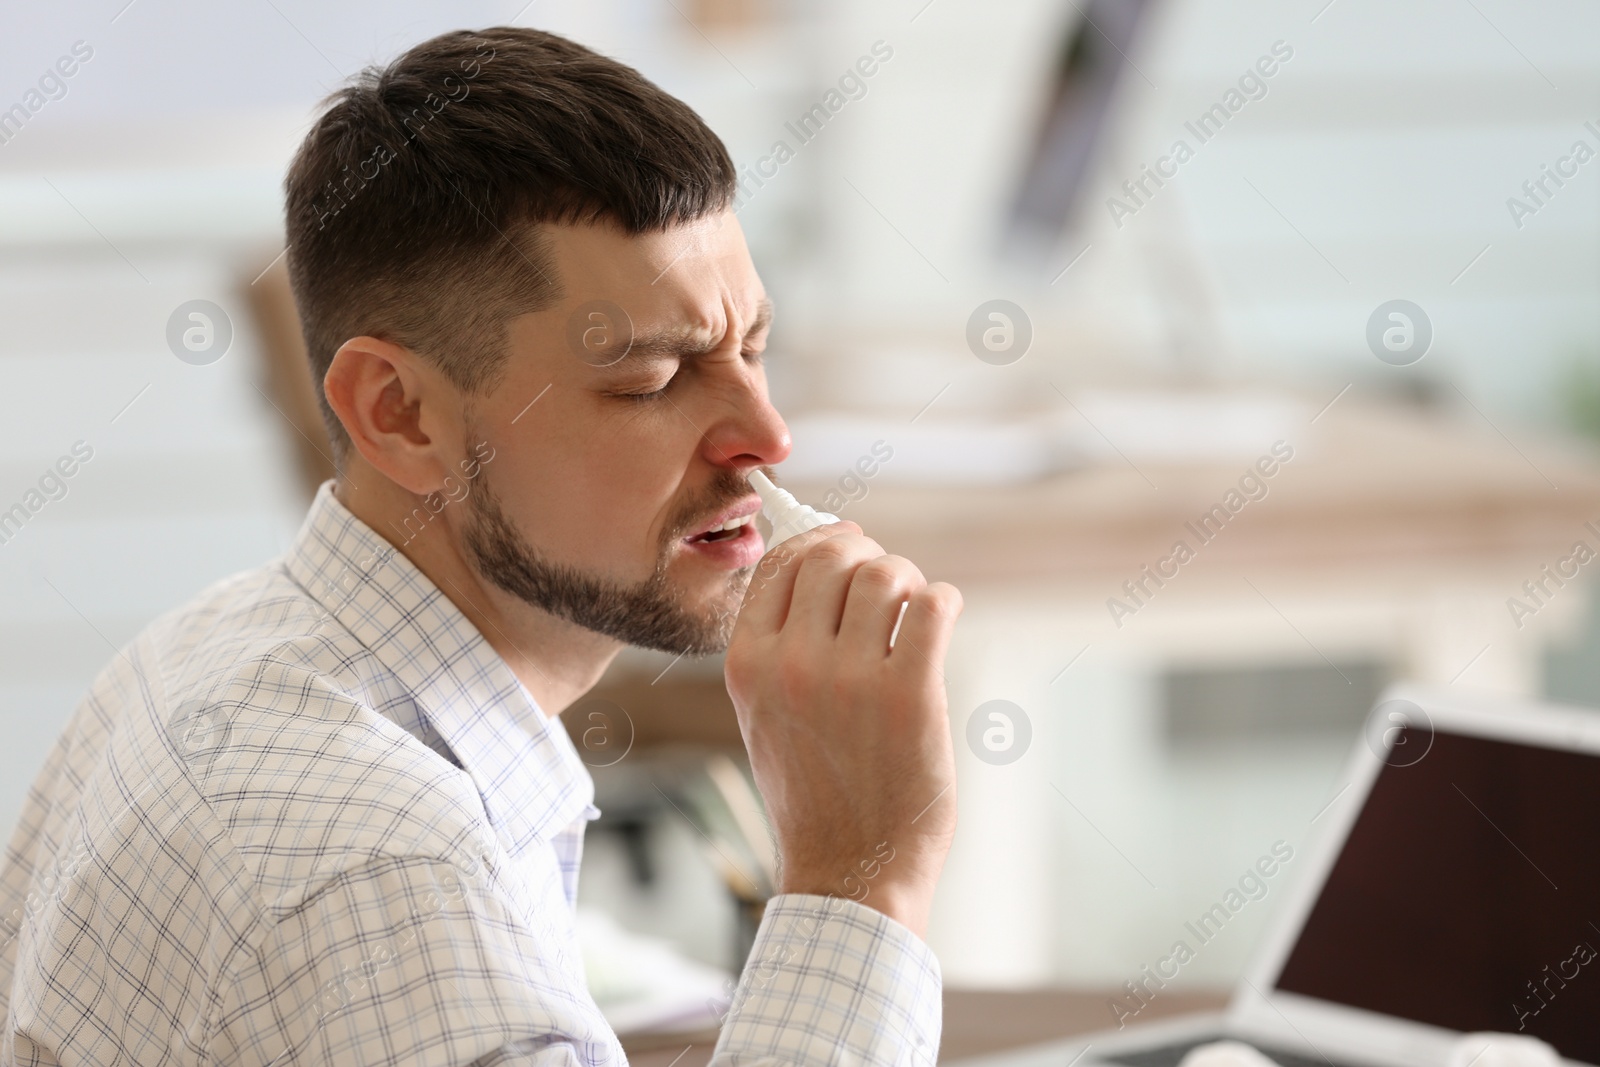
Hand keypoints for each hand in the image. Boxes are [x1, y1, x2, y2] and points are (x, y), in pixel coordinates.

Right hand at [724, 520, 963, 938]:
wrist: (849, 869)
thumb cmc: (814, 791)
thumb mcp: (766, 714)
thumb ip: (781, 644)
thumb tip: (825, 561)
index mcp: (748, 665)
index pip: (779, 562)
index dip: (820, 541)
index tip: (848, 546)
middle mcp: (792, 664)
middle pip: (832, 557)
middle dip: (867, 557)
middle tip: (889, 584)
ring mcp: (850, 679)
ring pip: (885, 573)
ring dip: (908, 579)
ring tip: (915, 611)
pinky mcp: (909, 695)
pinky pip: (933, 605)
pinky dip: (943, 600)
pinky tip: (940, 619)